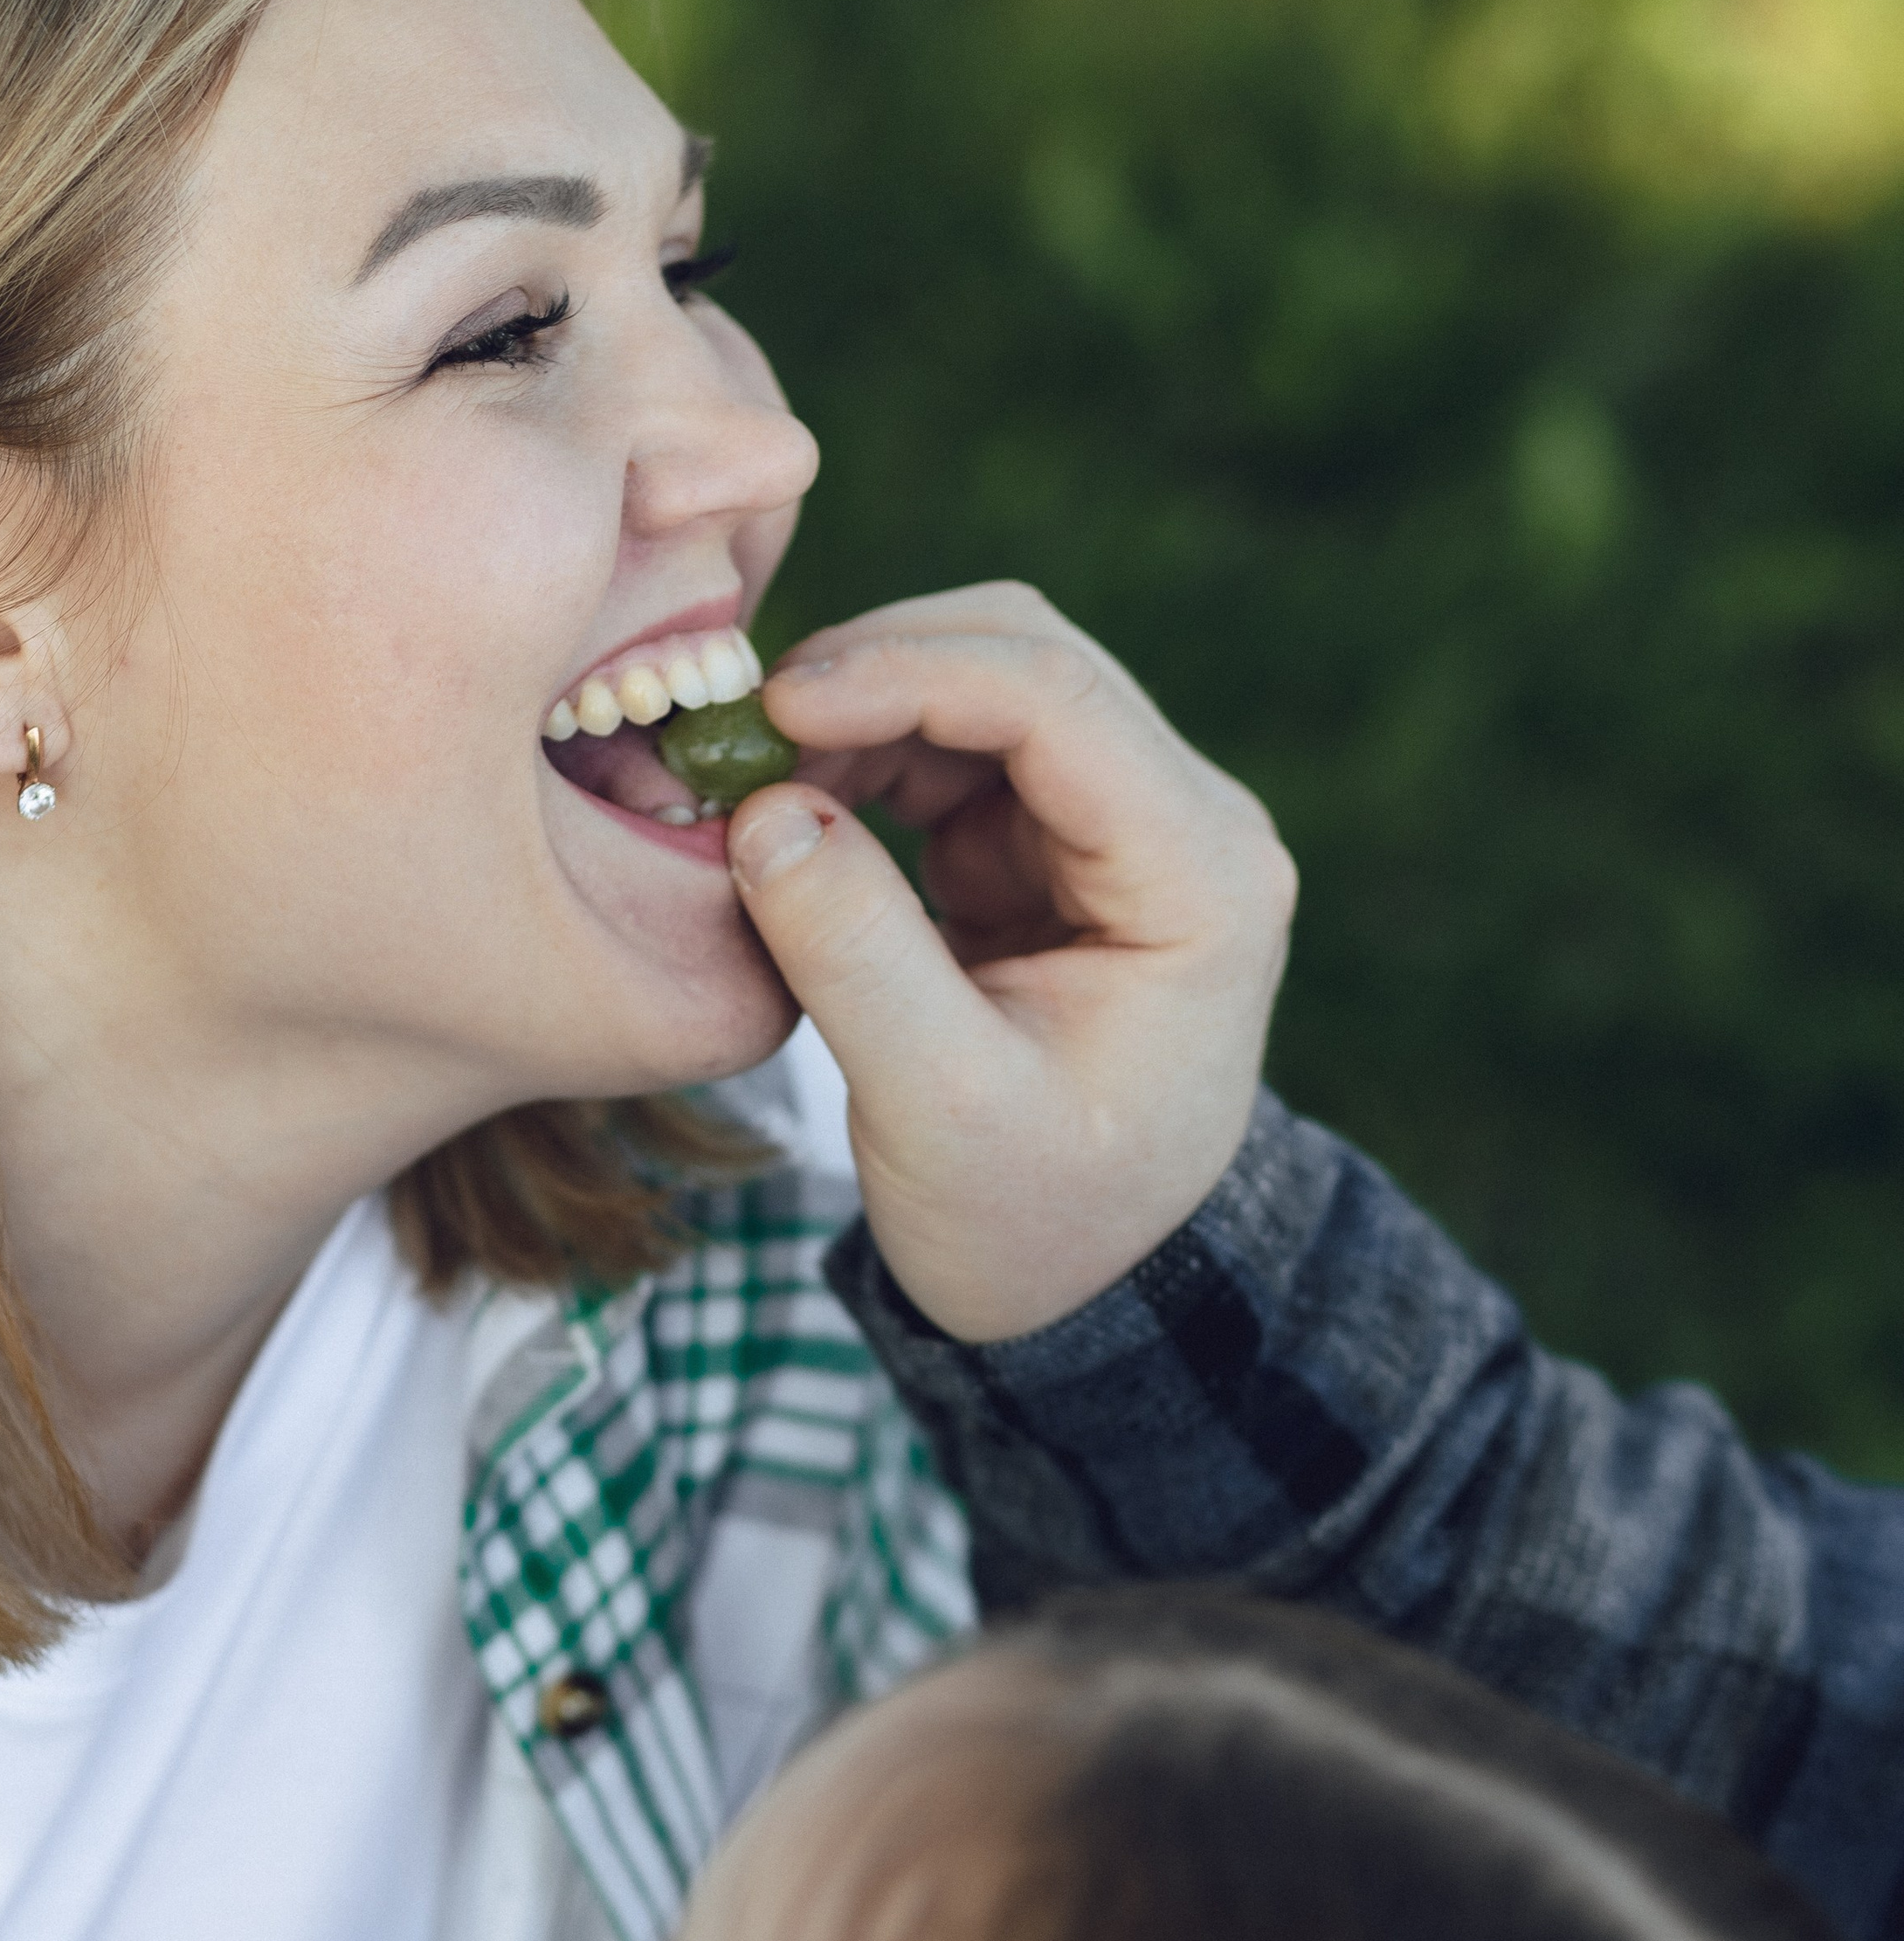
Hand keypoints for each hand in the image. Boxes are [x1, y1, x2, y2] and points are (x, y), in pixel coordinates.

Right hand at [727, 582, 1295, 1343]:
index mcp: (1202, 879)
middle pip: (1029, 656)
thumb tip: (765, 811)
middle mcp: (1184, 824)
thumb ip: (854, 955)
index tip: (772, 707)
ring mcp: (1119, 825)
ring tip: (749, 779)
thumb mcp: (936, 1108)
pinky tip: (788, 805)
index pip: (1059, 703)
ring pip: (985, 682)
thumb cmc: (1033, 1217)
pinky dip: (862, 754)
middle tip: (738, 732)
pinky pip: (952, 746)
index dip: (909, 673)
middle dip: (879, 669)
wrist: (1084, 1284)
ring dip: (862, 709)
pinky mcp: (1052, 843)